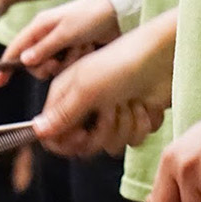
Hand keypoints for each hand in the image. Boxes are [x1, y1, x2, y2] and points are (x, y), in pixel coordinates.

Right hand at [0, 0, 120, 85]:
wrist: (117, 13)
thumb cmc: (90, 16)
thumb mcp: (66, 32)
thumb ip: (44, 48)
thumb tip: (24, 61)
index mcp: (40, 26)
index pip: (16, 47)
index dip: (6, 65)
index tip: (0, 82)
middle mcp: (47, 35)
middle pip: (34, 63)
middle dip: (46, 67)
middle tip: (59, 62)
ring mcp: (60, 43)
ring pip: (51, 67)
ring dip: (65, 63)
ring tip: (79, 50)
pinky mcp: (73, 50)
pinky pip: (66, 66)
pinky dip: (75, 62)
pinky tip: (85, 50)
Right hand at [33, 12, 175, 157]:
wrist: (163, 57)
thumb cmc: (121, 63)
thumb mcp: (86, 87)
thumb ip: (62, 114)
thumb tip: (36, 131)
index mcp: (68, 94)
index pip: (53, 133)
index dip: (66, 141)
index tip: (82, 135)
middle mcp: (87, 106)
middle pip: (83, 144)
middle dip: (102, 131)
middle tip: (110, 110)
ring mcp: (111, 114)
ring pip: (111, 144)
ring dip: (124, 125)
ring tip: (130, 101)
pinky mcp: (133, 120)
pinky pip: (133, 140)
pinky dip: (141, 123)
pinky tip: (144, 104)